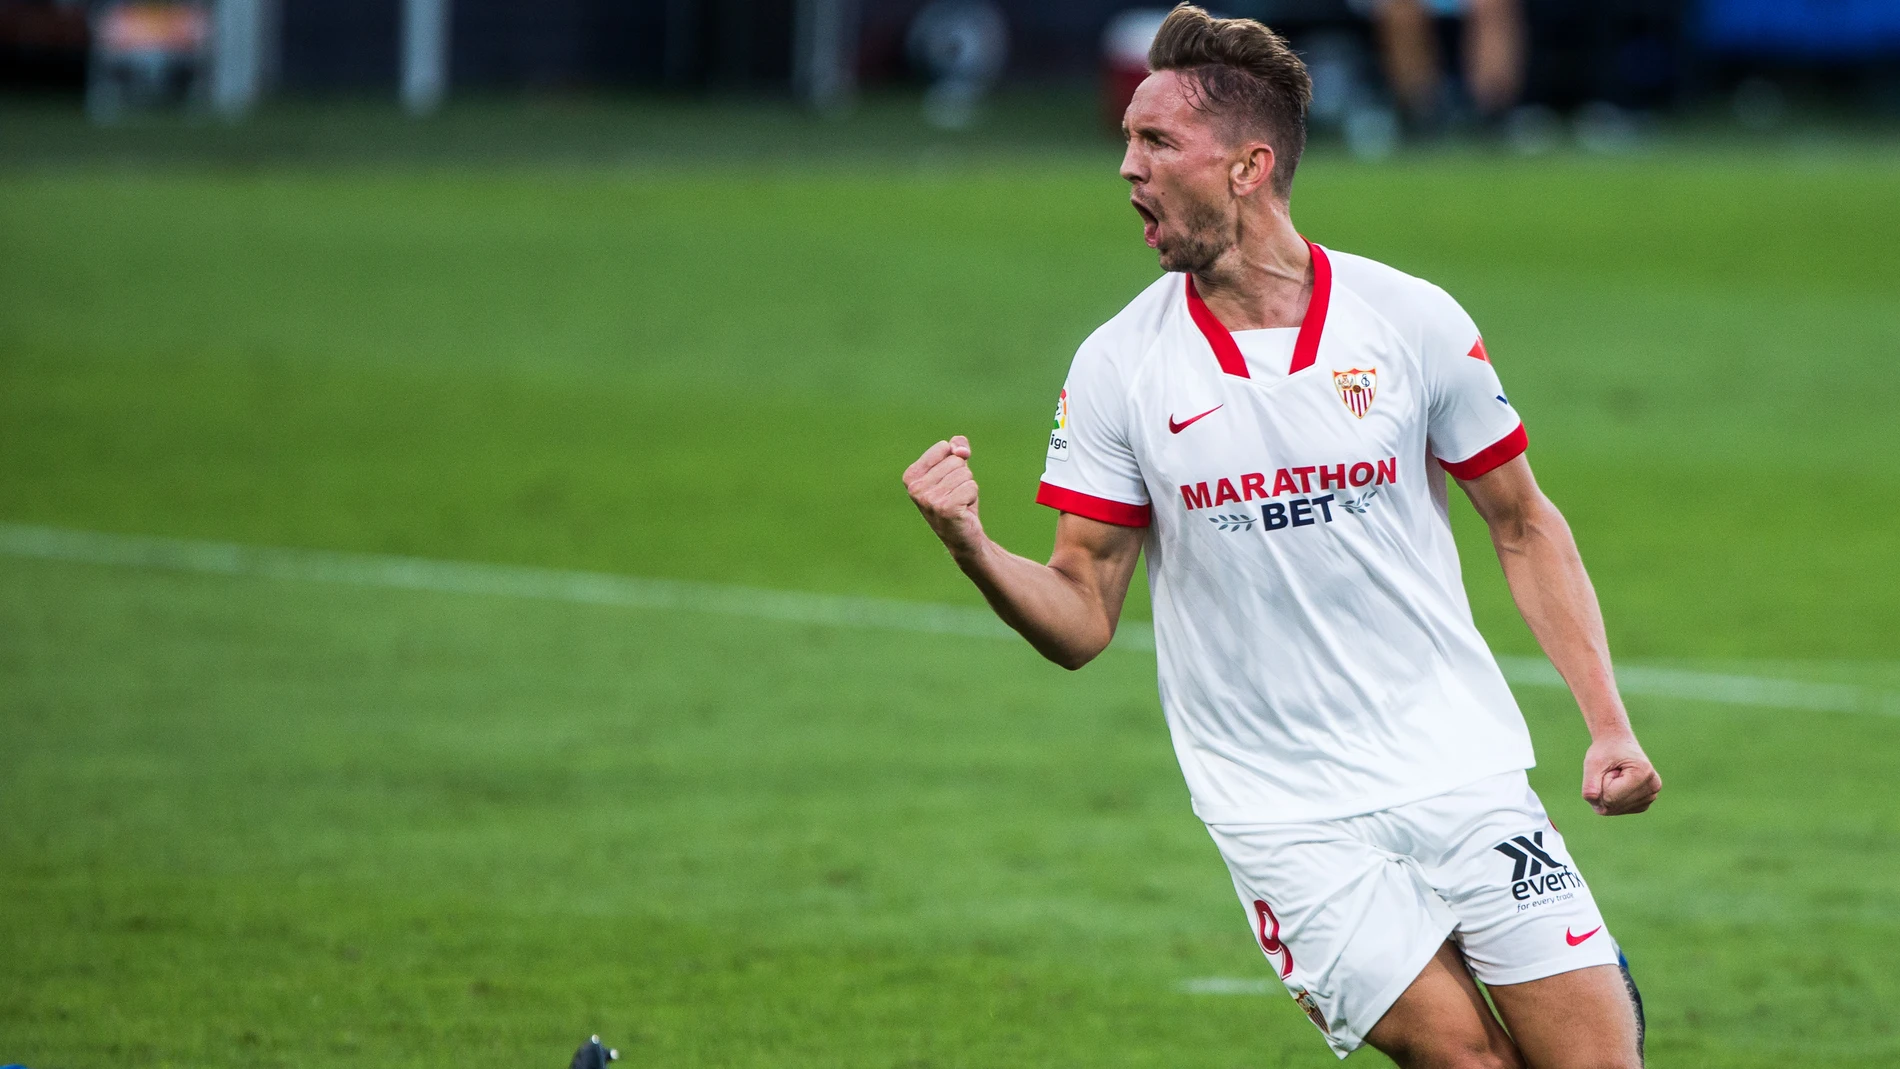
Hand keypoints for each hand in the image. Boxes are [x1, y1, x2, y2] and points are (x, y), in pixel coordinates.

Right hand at [903, 435, 987, 560]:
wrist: (962, 536)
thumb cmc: (957, 500)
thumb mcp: (955, 469)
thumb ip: (957, 447)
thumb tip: (961, 450)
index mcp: (911, 476)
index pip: (944, 447)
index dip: (954, 462)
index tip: (947, 481)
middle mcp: (915, 488)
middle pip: (956, 461)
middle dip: (962, 476)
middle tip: (954, 495)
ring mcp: (929, 500)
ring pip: (965, 474)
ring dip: (968, 488)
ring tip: (959, 503)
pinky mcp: (946, 509)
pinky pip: (971, 487)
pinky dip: (972, 497)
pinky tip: (963, 510)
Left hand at [1581, 734, 1660, 815]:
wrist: (1618, 743)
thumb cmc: (1606, 751)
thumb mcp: (1593, 762)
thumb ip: (1590, 784)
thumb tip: (1595, 806)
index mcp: (1643, 773)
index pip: (1609, 797)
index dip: (1600, 783)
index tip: (1610, 767)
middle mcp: (1652, 788)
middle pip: (1612, 805)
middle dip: (1603, 789)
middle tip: (1611, 772)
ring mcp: (1651, 797)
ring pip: (1613, 809)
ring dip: (1607, 794)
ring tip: (1616, 777)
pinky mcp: (1645, 803)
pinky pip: (1616, 810)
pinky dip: (1611, 799)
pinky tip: (1619, 785)